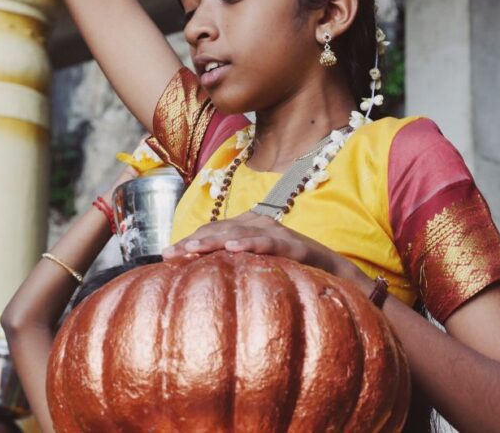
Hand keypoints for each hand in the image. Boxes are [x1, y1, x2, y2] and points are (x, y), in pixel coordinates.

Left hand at [162, 212, 357, 278]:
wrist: (334, 273)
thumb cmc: (290, 272)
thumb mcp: (255, 267)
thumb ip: (232, 267)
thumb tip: (199, 277)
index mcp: (248, 225)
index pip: (212, 230)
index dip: (188, 240)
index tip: (165, 256)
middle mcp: (260, 222)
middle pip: (219, 230)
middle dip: (192, 242)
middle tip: (169, 255)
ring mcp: (276, 231)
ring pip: (238, 233)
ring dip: (212, 241)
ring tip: (190, 250)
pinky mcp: (293, 244)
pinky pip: (267, 242)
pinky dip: (249, 244)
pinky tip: (233, 250)